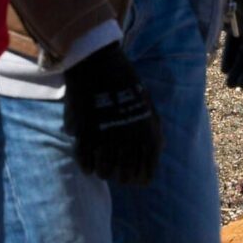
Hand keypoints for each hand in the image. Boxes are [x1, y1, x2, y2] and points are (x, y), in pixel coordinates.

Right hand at [62, 44, 161, 184]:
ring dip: (102, 171)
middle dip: (120, 176)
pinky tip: (88, 163)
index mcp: (148, 135)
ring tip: (100, 166)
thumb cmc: (127, 84)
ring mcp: (107, 138)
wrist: (99, 64)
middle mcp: (130, 140)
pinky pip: (85, 162)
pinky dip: (87, 166)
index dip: (139, 178)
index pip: (146, 175)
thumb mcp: (149, 107)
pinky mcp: (86, 134)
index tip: (132, 176)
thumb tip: (156, 151)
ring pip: (104, 173)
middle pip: (124, 177)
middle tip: (115, 171)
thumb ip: (154, 132)